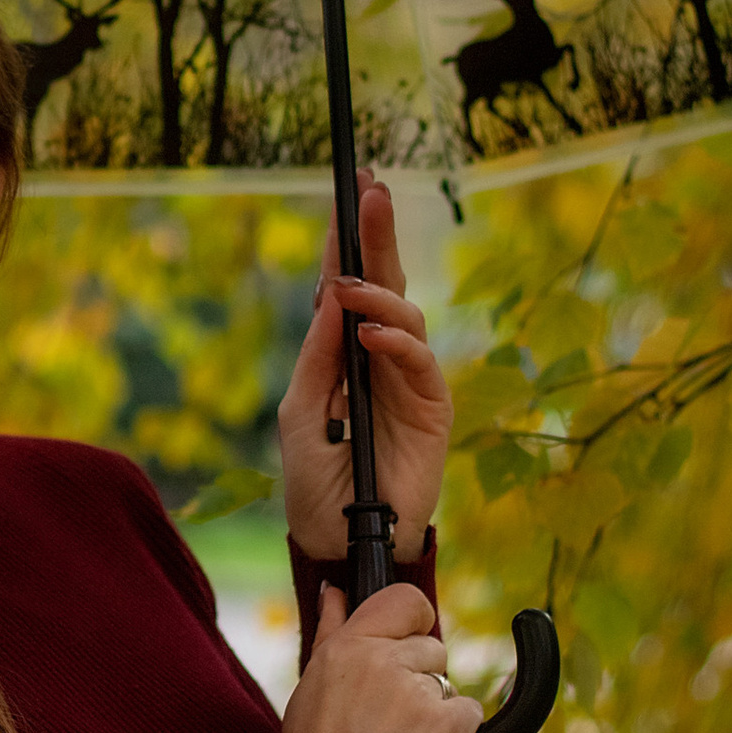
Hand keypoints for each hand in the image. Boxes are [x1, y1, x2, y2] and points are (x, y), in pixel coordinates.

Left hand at [279, 178, 452, 566]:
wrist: (338, 544)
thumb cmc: (314, 486)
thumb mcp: (299, 414)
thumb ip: (317, 357)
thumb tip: (331, 296)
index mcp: (345, 355)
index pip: (347, 286)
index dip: (347, 240)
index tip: (347, 189)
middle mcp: (380, 359)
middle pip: (385, 283)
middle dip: (378, 235)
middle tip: (369, 190)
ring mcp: (409, 382)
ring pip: (407, 316)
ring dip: (378, 295)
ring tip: (348, 289)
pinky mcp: (432, 410)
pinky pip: (421, 363)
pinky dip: (397, 342)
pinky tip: (370, 335)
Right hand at [280, 582, 481, 732]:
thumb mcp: (313, 687)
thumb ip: (331, 631)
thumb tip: (334, 591)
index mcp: (349, 647)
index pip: (405, 600)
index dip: (414, 620)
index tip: (407, 642)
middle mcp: (384, 662)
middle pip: (432, 648)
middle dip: (419, 679)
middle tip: (386, 721)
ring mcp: (420, 692)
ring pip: (447, 685)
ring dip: (433, 711)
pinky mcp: (450, 725)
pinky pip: (468, 713)